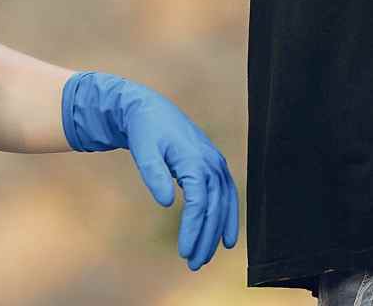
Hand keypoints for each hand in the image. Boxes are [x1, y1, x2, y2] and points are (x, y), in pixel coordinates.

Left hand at [61, 71, 238, 270]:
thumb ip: (154, 174)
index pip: (199, 201)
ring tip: (208, 257)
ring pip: (224, 203)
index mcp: (194, 159)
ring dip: (218, 232)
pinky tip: (226, 237)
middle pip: (214, 207)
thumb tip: (165, 202)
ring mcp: (215, 163)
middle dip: (206, 237)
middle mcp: (210, 162)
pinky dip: (229, 216)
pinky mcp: (214, 166)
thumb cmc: (145, 130)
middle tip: (194, 263)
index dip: (193, 228)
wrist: (150, 109)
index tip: (185, 251)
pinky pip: (227, 195)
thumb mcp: (144, 150)